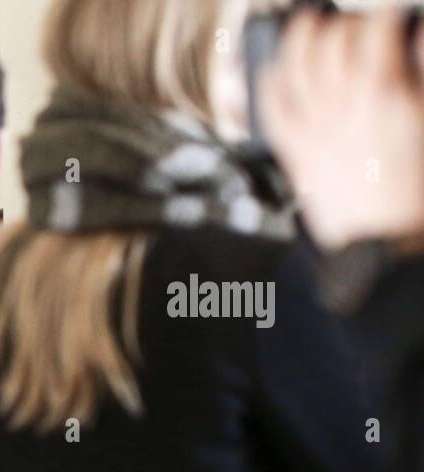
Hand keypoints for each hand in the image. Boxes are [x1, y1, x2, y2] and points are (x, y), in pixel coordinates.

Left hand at [261, 9, 423, 249]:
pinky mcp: (293, 150)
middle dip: (345, 26)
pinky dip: (270, 82)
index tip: (387, 16)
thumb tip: (413, 49)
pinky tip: (273, 70)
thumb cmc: (416, 191)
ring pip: (295, 66)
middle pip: (334, 43)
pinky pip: (273, 107)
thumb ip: (417, 81)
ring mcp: (312, 126)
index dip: (383, 16)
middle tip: (355, 28)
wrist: (384, 241)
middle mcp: (342, 103)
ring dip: (300, 39)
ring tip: (307, 25)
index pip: (377, 30)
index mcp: (385, 93)